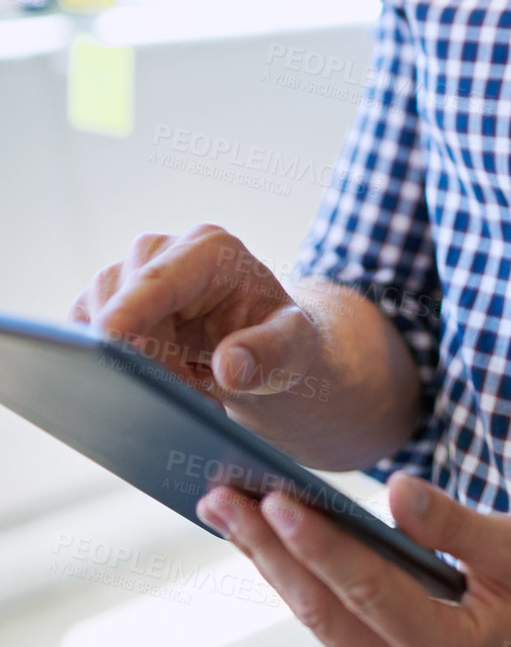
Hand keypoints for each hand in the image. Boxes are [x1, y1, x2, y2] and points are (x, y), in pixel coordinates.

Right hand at [69, 222, 321, 404]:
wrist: (257, 344)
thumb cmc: (277, 339)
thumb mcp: (293, 348)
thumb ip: (270, 353)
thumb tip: (230, 367)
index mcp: (211, 250)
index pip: (162, 278)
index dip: (131, 307)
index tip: (107, 338)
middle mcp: (162, 251)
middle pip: (123, 301)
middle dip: (148, 357)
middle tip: (193, 395)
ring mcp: (127, 276)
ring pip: (96, 318)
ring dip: (132, 364)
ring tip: (188, 388)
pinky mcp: (102, 303)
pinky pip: (82, 334)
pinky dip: (108, 365)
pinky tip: (151, 382)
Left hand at [195, 474, 510, 646]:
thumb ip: (453, 525)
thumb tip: (397, 491)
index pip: (369, 593)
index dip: (320, 545)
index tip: (275, 501)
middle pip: (325, 612)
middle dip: (268, 552)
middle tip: (220, 499)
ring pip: (321, 619)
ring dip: (273, 563)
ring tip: (227, 512)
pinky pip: (335, 621)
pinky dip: (301, 578)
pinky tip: (270, 542)